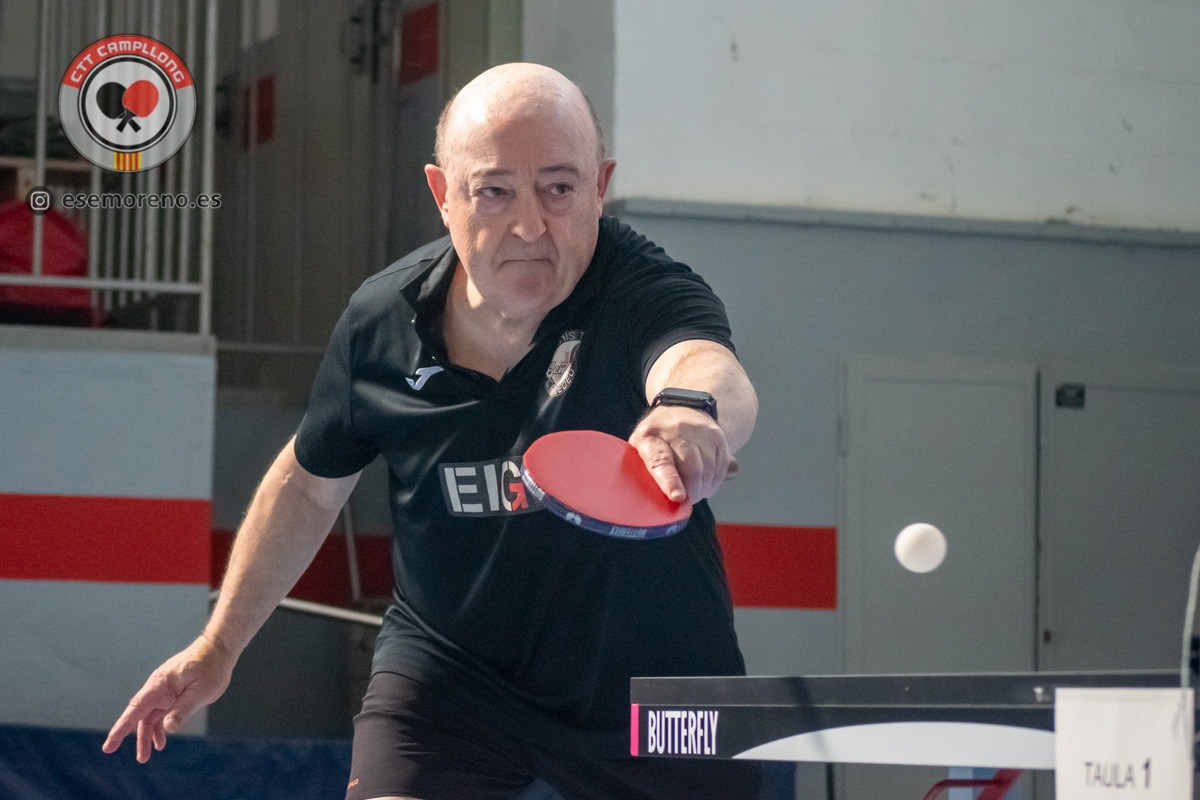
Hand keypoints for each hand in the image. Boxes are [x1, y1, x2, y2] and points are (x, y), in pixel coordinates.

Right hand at [102, 632, 236, 761]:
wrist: (219, 650)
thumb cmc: (210, 667)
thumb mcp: (200, 692)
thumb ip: (183, 710)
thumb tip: (168, 729)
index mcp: (159, 685)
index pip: (136, 708)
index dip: (122, 726)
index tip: (110, 741)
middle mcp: (158, 688)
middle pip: (139, 715)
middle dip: (127, 734)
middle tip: (112, 750)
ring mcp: (165, 692)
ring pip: (149, 717)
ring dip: (146, 735)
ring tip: (145, 756)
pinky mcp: (173, 694)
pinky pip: (161, 714)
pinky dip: (159, 728)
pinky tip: (161, 741)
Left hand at [629, 405, 731, 503]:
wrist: (684, 408)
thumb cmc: (656, 438)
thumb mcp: (640, 448)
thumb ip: (645, 472)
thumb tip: (652, 503)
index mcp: (650, 436)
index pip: (661, 461)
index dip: (670, 481)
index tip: (678, 497)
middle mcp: (677, 430)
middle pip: (691, 470)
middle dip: (692, 493)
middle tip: (686, 501)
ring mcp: (700, 432)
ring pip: (708, 472)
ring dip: (703, 489)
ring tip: (695, 491)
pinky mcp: (718, 437)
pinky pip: (720, 469)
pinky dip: (713, 482)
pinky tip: (705, 483)